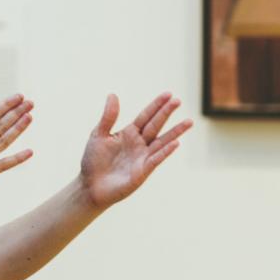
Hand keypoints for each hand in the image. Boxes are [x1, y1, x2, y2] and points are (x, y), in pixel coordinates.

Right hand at [0, 93, 33, 206]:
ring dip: (18, 129)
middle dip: (17, 112)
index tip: (19, 96)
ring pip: (4, 141)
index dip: (5, 104)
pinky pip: (3, 165)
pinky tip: (30, 151)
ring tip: (30, 117)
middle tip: (31, 102)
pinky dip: (17, 159)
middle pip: (0, 125)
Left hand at [79, 93, 191, 208]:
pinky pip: (156, 159)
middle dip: (166, 113)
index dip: (156, 105)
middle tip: (178, 100)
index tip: (168, 94)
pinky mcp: (143, 171)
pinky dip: (165, 151)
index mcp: (129, 133)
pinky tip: (176, 143)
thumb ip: (108, 116)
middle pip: (156, 125)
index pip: (145, 116)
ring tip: (189, 121)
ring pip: (162, 141)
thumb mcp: (98, 135)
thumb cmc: (93, 161)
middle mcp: (139, 143)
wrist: (90, 186)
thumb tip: (113, 94)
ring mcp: (143, 157)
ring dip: (175, 132)